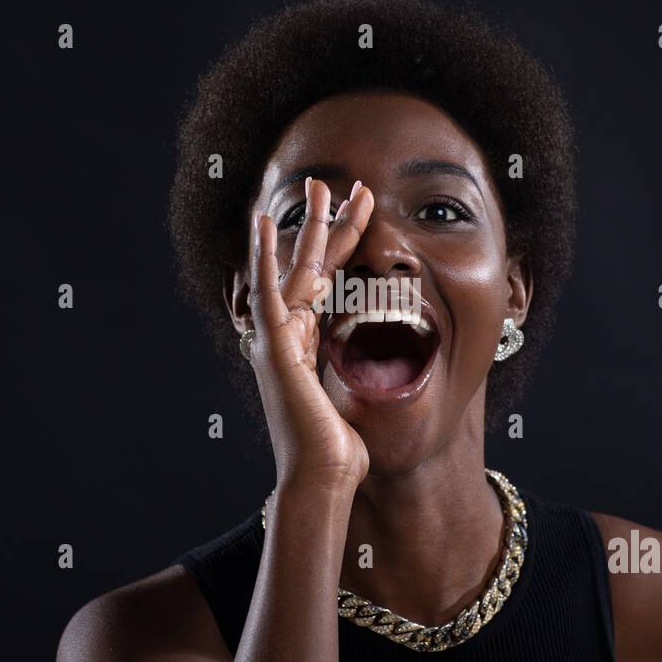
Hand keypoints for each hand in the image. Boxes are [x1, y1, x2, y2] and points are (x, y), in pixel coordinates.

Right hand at [247, 177, 374, 495]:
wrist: (322, 476)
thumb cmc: (340, 451)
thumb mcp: (361, 398)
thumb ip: (368, 371)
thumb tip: (398, 359)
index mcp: (306, 343)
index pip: (329, 280)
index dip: (345, 244)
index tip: (362, 211)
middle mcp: (288, 335)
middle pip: (312, 266)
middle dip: (328, 224)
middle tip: (338, 184)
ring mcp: (277, 339)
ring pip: (294, 268)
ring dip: (307, 226)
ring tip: (318, 186)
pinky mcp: (273, 346)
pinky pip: (267, 292)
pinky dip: (263, 256)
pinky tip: (263, 223)